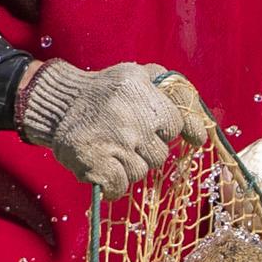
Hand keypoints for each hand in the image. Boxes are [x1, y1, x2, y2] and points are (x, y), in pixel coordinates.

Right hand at [13, 58, 205, 196]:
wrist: (59, 103)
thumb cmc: (105, 91)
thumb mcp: (138, 75)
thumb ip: (173, 89)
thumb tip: (203, 128)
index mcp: (143, 91)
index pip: (177, 125)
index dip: (166, 130)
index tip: (156, 131)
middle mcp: (132, 117)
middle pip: (160, 154)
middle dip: (146, 150)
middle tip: (126, 138)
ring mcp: (115, 142)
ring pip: (141, 172)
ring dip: (129, 166)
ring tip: (112, 150)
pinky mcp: (96, 163)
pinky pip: (120, 187)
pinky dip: (114, 185)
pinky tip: (105, 171)